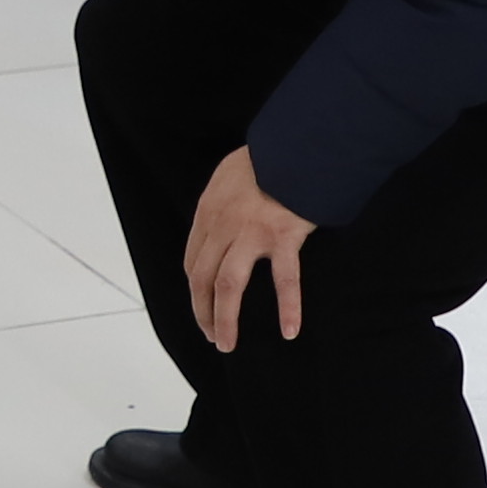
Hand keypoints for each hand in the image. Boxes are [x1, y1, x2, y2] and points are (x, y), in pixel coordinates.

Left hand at [185, 146, 316, 353]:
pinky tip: (290, 331)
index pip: (192, 260)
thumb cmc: (267, 159)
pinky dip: (288, 308)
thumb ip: (223, 205)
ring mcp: (251, 233)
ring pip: (227, 286)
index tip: (201, 306)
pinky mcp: (282, 237)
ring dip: (224, 319)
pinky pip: (284, 280)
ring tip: (227, 343)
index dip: (194, 290)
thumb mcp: (228, 176)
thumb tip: (224, 228)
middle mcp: (223, 225)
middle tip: (210, 335)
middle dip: (202, 312)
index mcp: (208, 212)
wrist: (294, 144)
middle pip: (201, 278)